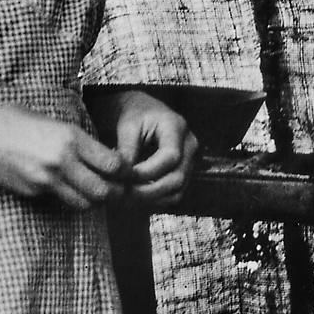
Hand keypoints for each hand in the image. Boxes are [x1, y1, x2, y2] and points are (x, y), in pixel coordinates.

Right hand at [0, 106, 131, 209]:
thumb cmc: (19, 122)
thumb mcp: (54, 123)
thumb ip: (79, 142)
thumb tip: (106, 158)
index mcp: (72, 137)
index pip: (114, 164)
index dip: (124, 172)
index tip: (124, 172)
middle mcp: (63, 159)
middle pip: (104, 191)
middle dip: (113, 193)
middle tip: (114, 190)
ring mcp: (47, 178)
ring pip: (83, 202)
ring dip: (90, 199)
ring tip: (90, 190)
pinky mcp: (34, 191)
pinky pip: (59, 200)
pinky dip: (65, 197)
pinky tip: (60, 186)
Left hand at [106, 92, 198, 211]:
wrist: (144, 113)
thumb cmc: (135, 115)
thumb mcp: (128, 126)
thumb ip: (127, 149)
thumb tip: (123, 176)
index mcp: (177, 128)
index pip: (171, 156)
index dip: (148, 171)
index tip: (126, 177)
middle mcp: (190, 146)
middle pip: (178, 178)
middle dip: (149, 191)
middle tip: (124, 193)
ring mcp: (189, 162)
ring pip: (177, 191)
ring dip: (151, 199)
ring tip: (128, 198)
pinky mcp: (184, 174)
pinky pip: (173, 195)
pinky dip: (155, 200)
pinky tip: (136, 198)